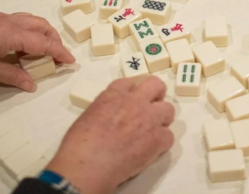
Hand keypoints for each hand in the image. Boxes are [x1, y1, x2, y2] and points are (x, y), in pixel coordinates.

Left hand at [0, 12, 74, 90]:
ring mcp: (0, 18)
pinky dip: (29, 31)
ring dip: (43, 34)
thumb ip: (11, 75)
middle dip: (54, 40)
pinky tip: (22, 45)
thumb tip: (30, 84)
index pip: (43, 42)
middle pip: (42, 26)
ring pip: (32, 20)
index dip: (59, 51)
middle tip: (57, 57)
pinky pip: (19, 21)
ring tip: (42, 51)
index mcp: (10, 33)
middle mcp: (9, 22)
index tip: (70, 60)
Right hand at [46, 77, 174, 193]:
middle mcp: (136, 101)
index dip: (133, 91)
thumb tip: (112, 115)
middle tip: (151, 107)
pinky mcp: (158, 139)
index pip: (130, 82)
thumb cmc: (79, 144)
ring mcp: (150, 119)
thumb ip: (106, 108)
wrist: (88, 164)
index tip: (132, 99)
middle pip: (156, 85)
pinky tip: (151, 149)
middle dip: (156, 94)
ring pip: (168, 109)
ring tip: (152, 130)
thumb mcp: (89, 114)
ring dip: (161, 118)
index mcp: (114, 95)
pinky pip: (169, 136)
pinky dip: (162, 142)